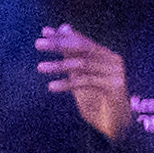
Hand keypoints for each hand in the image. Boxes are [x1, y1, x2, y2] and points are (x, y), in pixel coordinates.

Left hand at [34, 23, 129, 140]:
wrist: (115, 125)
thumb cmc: (96, 99)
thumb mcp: (79, 75)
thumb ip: (71, 55)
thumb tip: (63, 27)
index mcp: (104, 55)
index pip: (81, 41)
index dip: (62, 36)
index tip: (44, 32)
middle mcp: (112, 60)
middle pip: (82, 48)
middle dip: (59, 44)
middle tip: (38, 44)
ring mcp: (115, 73)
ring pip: (82, 65)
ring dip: (59, 65)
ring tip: (40, 67)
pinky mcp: (115, 87)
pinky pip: (87, 82)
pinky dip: (67, 83)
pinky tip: (51, 86)